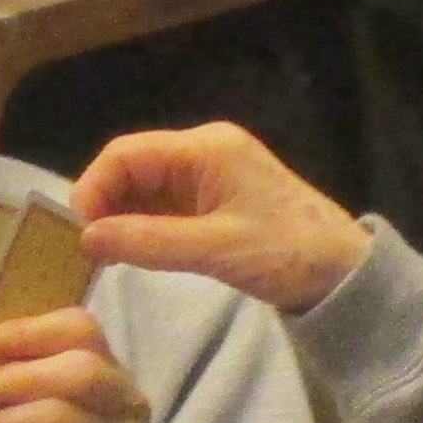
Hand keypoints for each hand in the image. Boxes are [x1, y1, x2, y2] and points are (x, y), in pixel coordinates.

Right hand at [73, 124, 373, 312]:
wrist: (346, 274)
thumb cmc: (288, 253)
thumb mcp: (216, 249)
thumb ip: (148, 242)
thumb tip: (86, 238)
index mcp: (206, 148)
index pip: (127, 153)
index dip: (93, 187)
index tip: (75, 231)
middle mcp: (203, 152)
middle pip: (132, 167)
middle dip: (103, 204)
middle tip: (84, 249)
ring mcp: (209, 176)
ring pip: (144, 189)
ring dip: (120, 218)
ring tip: (102, 256)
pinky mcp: (214, 201)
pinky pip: (163, 206)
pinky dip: (142, 227)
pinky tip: (130, 254)